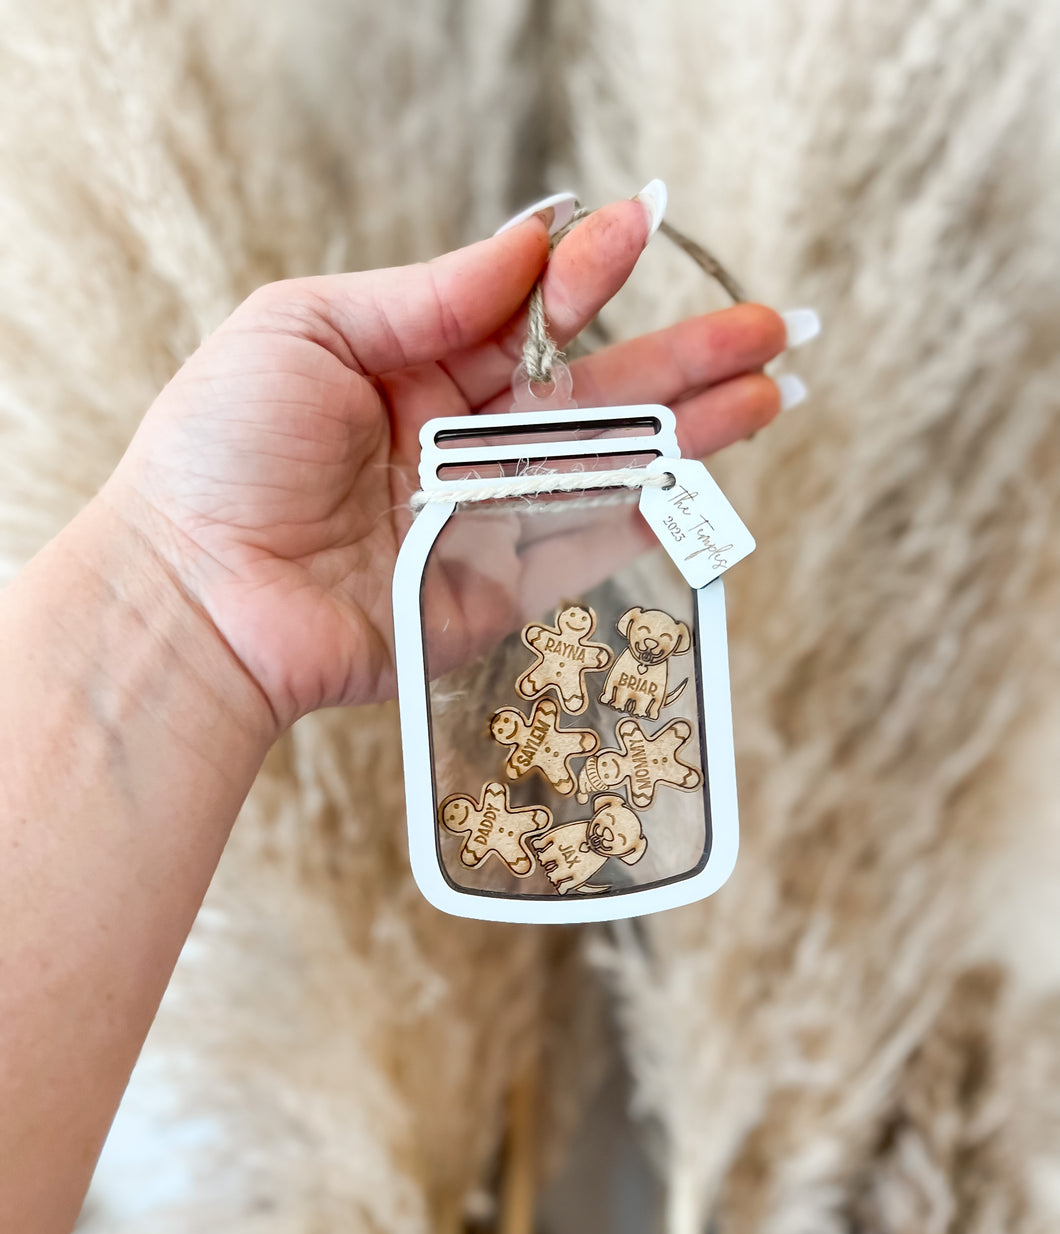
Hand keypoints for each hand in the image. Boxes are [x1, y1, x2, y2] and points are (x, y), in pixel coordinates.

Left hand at [104, 198, 787, 734]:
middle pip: (590, 390)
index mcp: (413, 367)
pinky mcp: (493, 590)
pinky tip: (710, 476)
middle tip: (766, 324)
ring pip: (606, 465)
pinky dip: (649, 515)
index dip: (587, 273)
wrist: (195, 592)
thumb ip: (427, 294)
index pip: (527, 312)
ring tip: (773, 388)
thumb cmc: (221, 449)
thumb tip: (530, 240)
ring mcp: (482, 517)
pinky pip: (584, 546)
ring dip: (691, 429)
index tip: (644, 227)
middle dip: (679, 355)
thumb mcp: (305, 327)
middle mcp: (459, 440)